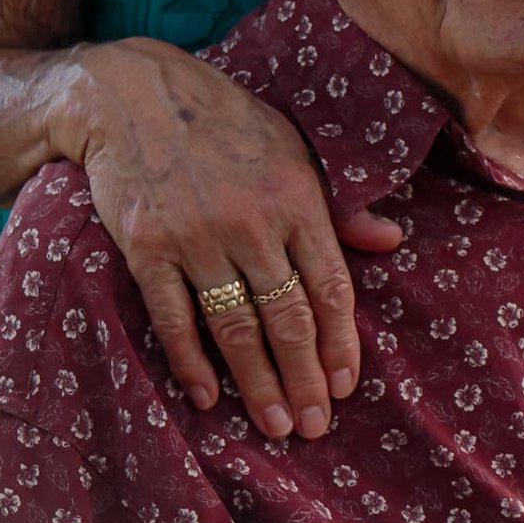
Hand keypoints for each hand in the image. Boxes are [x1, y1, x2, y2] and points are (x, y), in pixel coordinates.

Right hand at [64, 37, 401, 440]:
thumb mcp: (292, 148)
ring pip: (237, 326)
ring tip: (274, 425)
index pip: (330, 285)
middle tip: (313, 427)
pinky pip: (175, 317)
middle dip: (304, 378)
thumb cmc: (225, 122)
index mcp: (297, 195)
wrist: (133, 95)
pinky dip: (192, 362)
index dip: (340, 342)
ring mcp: (198, 236)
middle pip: (287, 317)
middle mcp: (252, 221)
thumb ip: (338, 203)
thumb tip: (390, 240)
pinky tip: (208, 396)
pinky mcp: (148, 247)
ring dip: (257, 383)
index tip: (346, 386)